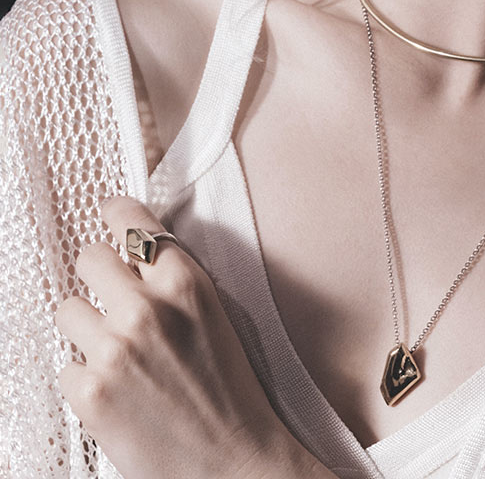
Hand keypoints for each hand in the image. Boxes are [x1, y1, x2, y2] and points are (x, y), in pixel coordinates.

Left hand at [55, 196, 333, 478]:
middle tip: (113, 296)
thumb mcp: (216, 314)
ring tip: (117, 350)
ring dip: (86, 326)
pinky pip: (65, 363)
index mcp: (186, 282)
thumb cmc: (232, 388)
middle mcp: (146, 308)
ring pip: (67, 309)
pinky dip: (84, 374)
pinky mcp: (89, 392)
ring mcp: (114, 349)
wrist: (233, 460)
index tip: (112, 218)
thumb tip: (134, 251)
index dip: (117, 216)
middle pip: (87, 257)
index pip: (130, 221)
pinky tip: (117, 388)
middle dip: (99, 274)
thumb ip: (176, 278)